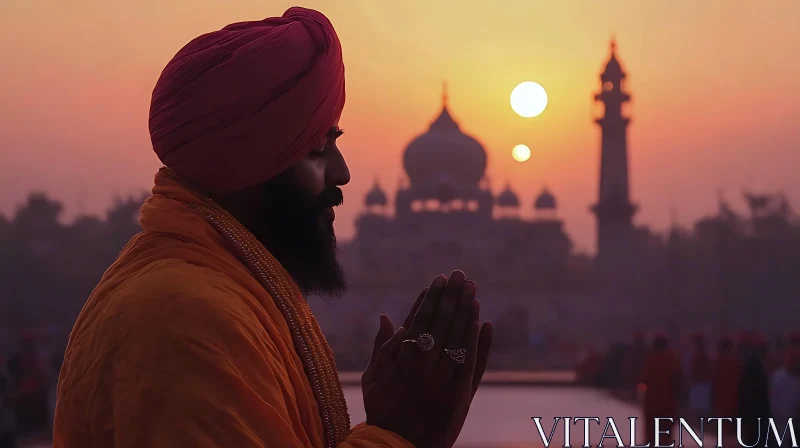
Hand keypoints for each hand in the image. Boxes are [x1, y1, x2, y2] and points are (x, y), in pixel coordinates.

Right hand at [361, 271, 493, 447]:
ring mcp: (444, 379)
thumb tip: (387, 317)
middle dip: (451, 297)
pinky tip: (482, 321)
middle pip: (441, 324)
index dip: (430, 299)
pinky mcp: (460, 393)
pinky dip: (477, 341)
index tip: (438, 280)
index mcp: (401, 360)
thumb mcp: (374, 379)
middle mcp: (423, 366)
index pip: (419, 320)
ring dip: (466, 311)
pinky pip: (471, 361)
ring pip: (458, 338)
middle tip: (459, 276)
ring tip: (472, 290)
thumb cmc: (383, 411)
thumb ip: (382, 347)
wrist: (401, 446)